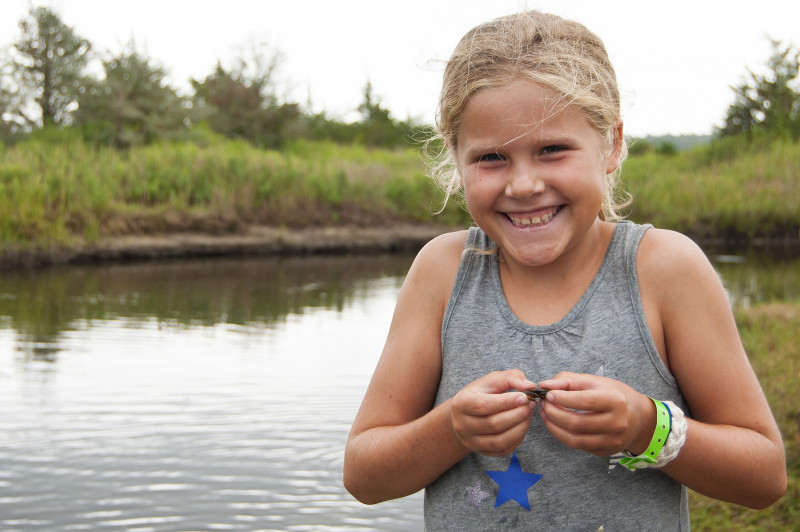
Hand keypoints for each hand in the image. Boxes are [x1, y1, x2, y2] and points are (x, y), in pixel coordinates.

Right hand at [450, 370, 537, 456]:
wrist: (467, 413)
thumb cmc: (481, 393)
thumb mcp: (492, 380)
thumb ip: (511, 378)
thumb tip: (530, 386)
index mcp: (461, 403)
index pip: (483, 405)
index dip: (506, 402)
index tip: (524, 396)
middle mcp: (462, 425)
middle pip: (494, 424)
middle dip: (517, 414)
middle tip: (531, 404)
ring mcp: (471, 441)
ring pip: (500, 440)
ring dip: (520, 427)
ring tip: (528, 414)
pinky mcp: (481, 451)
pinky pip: (503, 449)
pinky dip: (517, 438)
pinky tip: (522, 425)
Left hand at [538, 372, 654, 456]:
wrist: (639, 418)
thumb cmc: (615, 395)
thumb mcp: (596, 382)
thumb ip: (569, 380)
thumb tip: (545, 385)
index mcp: (616, 401)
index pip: (585, 401)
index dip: (563, 399)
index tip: (548, 394)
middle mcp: (617, 423)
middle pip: (578, 423)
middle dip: (554, 413)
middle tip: (543, 404)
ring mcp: (612, 441)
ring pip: (575, 439)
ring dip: (554, 426)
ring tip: (545, 414)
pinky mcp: (605, 452)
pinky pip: (578, 446)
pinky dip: (562, 435)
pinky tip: (555, 424)